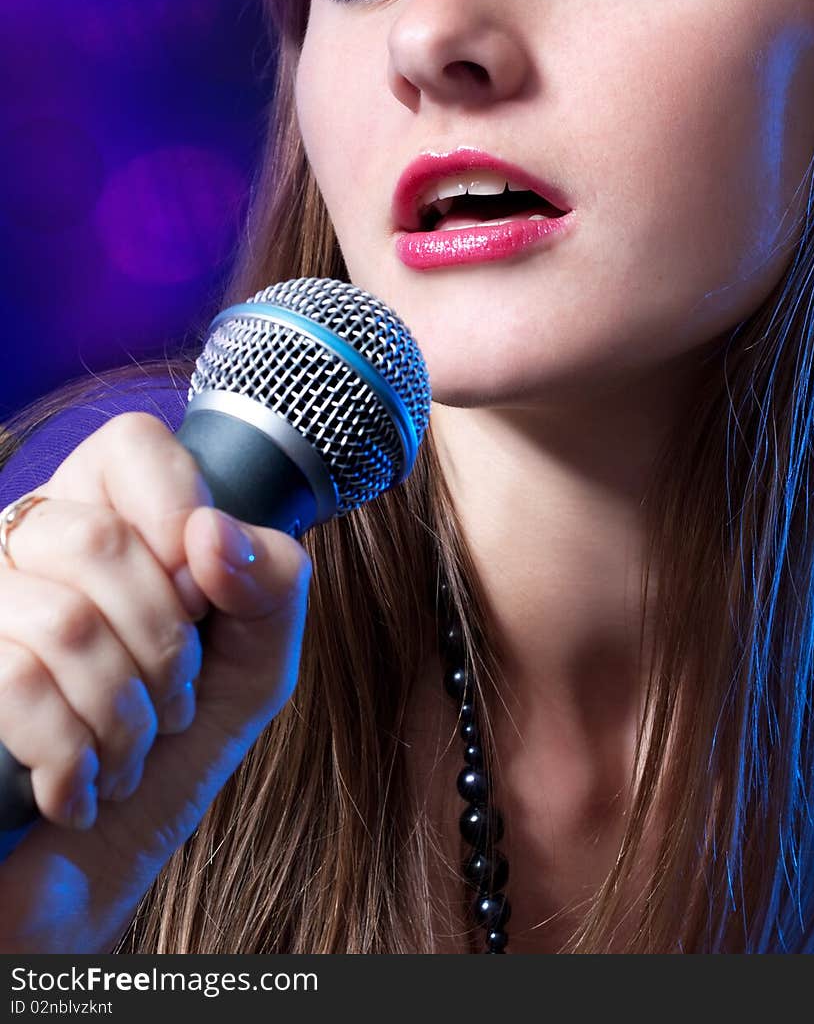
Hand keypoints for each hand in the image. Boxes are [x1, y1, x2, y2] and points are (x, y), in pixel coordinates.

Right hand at [0, 411, 310, 951]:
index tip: (200, 597)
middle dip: (165, 648)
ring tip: (125, 757)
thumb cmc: (166, 763)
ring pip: (64, 621)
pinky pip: (18, 684)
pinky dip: (73, 759)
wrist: (87, 885)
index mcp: (98, 524)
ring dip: (122, 717)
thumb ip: (270, 588)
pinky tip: (75, 789)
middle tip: (170, 707)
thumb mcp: (251, 670)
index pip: (131, 445)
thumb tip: (213, 532)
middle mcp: (22, 550)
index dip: (180, 512)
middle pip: (103, 538)